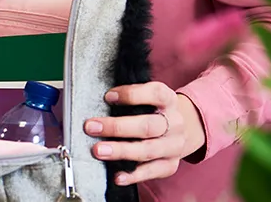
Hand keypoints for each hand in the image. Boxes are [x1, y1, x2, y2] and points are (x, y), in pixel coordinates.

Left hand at [83, 82, 205, 185]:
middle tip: (91, 127)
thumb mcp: (148, 98)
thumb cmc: (153, 111)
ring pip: (147, 150)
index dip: (132, 94)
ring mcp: (174, 146)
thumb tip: (97, 100)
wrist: (180, 131)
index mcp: (168, 100)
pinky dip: (133, 175)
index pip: (155, 94)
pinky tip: (117, 176)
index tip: (108, 97)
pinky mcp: (170, 165)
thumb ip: (129, 99)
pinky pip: (152, 172)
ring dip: (120, 151)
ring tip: (98, 151)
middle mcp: (174, 123)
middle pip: (147, 126)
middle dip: (116, 127)